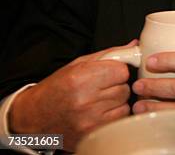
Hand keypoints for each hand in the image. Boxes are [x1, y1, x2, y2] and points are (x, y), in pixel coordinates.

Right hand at [9, 40, 135, 150]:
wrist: (35, 116)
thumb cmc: (57, 88)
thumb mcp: (78, 65)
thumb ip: (109, 55)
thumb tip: (133, 46)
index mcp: (81, 78)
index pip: (121, 71)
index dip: (117, 71)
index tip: (110, 73)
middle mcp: (85, 100)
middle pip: (125, 88)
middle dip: (117, 86)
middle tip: (102, 88)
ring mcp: (89, 120)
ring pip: (125, 105)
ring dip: (117, 102)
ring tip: (99, 100)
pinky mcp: (93, 134)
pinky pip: (120, 119)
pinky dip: (114, 115)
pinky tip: (100, 112)